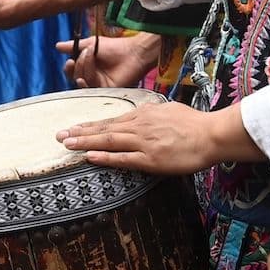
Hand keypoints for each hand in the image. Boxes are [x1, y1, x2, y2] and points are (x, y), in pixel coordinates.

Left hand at [56, 100, 230, 175]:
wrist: (211, 135)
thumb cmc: (194, 123)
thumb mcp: (168, 110)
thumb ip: (152, 113)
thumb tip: (142, 115)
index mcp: (143, 115)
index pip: (110, 121)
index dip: (90, 125)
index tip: (73, 127)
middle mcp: (139, 126)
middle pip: (104, 130)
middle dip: (79, 132)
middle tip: (58, 135)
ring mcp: (144, 143)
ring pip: (108, 142)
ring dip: (85, 143)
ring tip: (66, 144)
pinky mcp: (151, 159)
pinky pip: (123, 159)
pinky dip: (104, 158)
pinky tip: (89, 157)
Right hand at [61, 33, 159, 89]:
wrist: (132, 52)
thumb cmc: (115, 47)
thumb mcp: (90, 44)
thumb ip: (74, 46)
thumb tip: (57, 46)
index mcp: (89, 65)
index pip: (73, 70)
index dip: (69, 67)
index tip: (70, 60)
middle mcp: (93, 75)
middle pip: (76, 76)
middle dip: (77, 65)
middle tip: (81, 55)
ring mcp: (99, 83)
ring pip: (82, 81)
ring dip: (83, 68)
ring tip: (90, 56)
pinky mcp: (106, 90)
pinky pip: (90, 88)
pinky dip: (85, 81)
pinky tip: (83, 78)